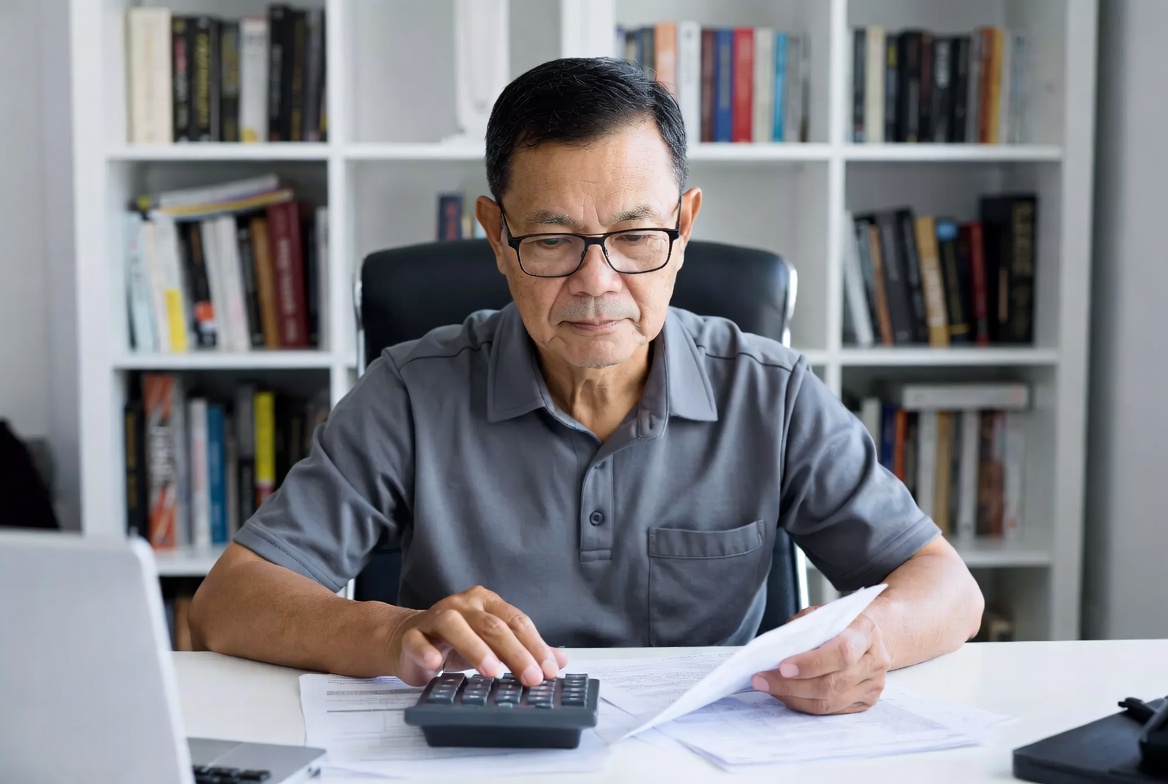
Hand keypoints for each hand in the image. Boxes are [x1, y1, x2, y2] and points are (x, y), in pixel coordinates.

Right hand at [384, 585, 567, 687]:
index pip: (516, 621)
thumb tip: (560, 660)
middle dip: (515, 652)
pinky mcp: (412, 636)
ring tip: (492, 671)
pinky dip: (427, 651)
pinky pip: (418, 641)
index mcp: (486, 603)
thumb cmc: (455, 642)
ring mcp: (435, 618)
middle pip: (492, 625)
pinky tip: (436, 664)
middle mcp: (462, 606)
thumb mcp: (493, 644)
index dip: (535, 645)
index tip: (549, 670)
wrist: (406, 639)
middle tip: (531, 677)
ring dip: (475, 648)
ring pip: (455, 626)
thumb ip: (525, 649)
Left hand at [751, 611, 890, 714]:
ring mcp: (873, 685)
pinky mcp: (866, 702)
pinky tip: (787, 695)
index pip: (841, 653)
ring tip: (769, 688)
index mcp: (866, 632)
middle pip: (832, 684)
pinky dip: (804, 705)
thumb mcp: (822, 614)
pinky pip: (831, 711)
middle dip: (792, 685)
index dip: (810, 663)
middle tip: (763, 680)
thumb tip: (774, 650)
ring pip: (829, 702)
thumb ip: (803, 629)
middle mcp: (874, 661)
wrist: (866, 636)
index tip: (782, 667)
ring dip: (793, 698)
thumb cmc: (840, 623)